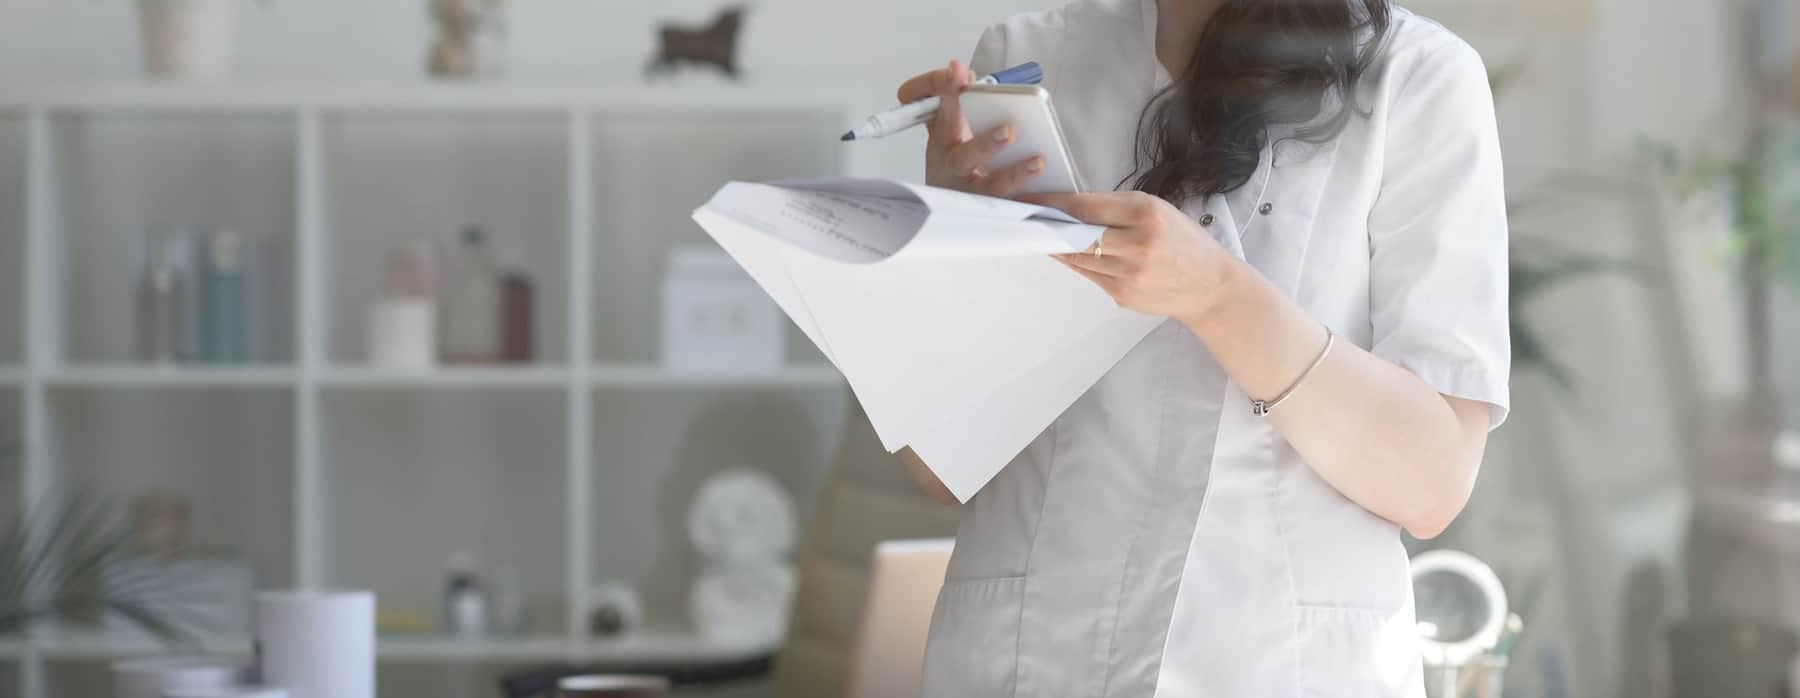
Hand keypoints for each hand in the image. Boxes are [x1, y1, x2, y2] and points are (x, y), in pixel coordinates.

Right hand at [896, 60, 1045, 196]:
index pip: (943, 114)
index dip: (949, 93)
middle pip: (964, 160)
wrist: (951, 198)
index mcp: (942, 143)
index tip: (959, 73)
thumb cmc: (955, 155)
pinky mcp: (998, 210)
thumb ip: (950, 94)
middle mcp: (955, 170)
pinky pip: (1018, 208)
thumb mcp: (946, 124)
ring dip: (1014, 176)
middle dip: (985, 144)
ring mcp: (975, 194)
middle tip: (1007, 130)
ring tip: (1038, 162)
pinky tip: (1054, 194)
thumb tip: (958, 70)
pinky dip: (1035, 203)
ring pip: (993, 189)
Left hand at [1023, 191, 1237, 322]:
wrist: (1210, 286)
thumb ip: (1116, 209)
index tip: (1032, 200)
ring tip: (1042, 234)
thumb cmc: (1184, 242)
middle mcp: (1137, 245)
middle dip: (1048, 226)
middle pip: (1076, 233)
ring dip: (1057, 245)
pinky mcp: (1122, 295)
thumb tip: (1070, 209)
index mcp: (1146, 214)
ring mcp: (1128, 274)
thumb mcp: (1157, 211)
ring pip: (1077, 257)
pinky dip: (1075, 262)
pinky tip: (1067, 253)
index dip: (1053, 203)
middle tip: (1026, 218)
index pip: (1086, 206)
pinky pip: (1088, 275)